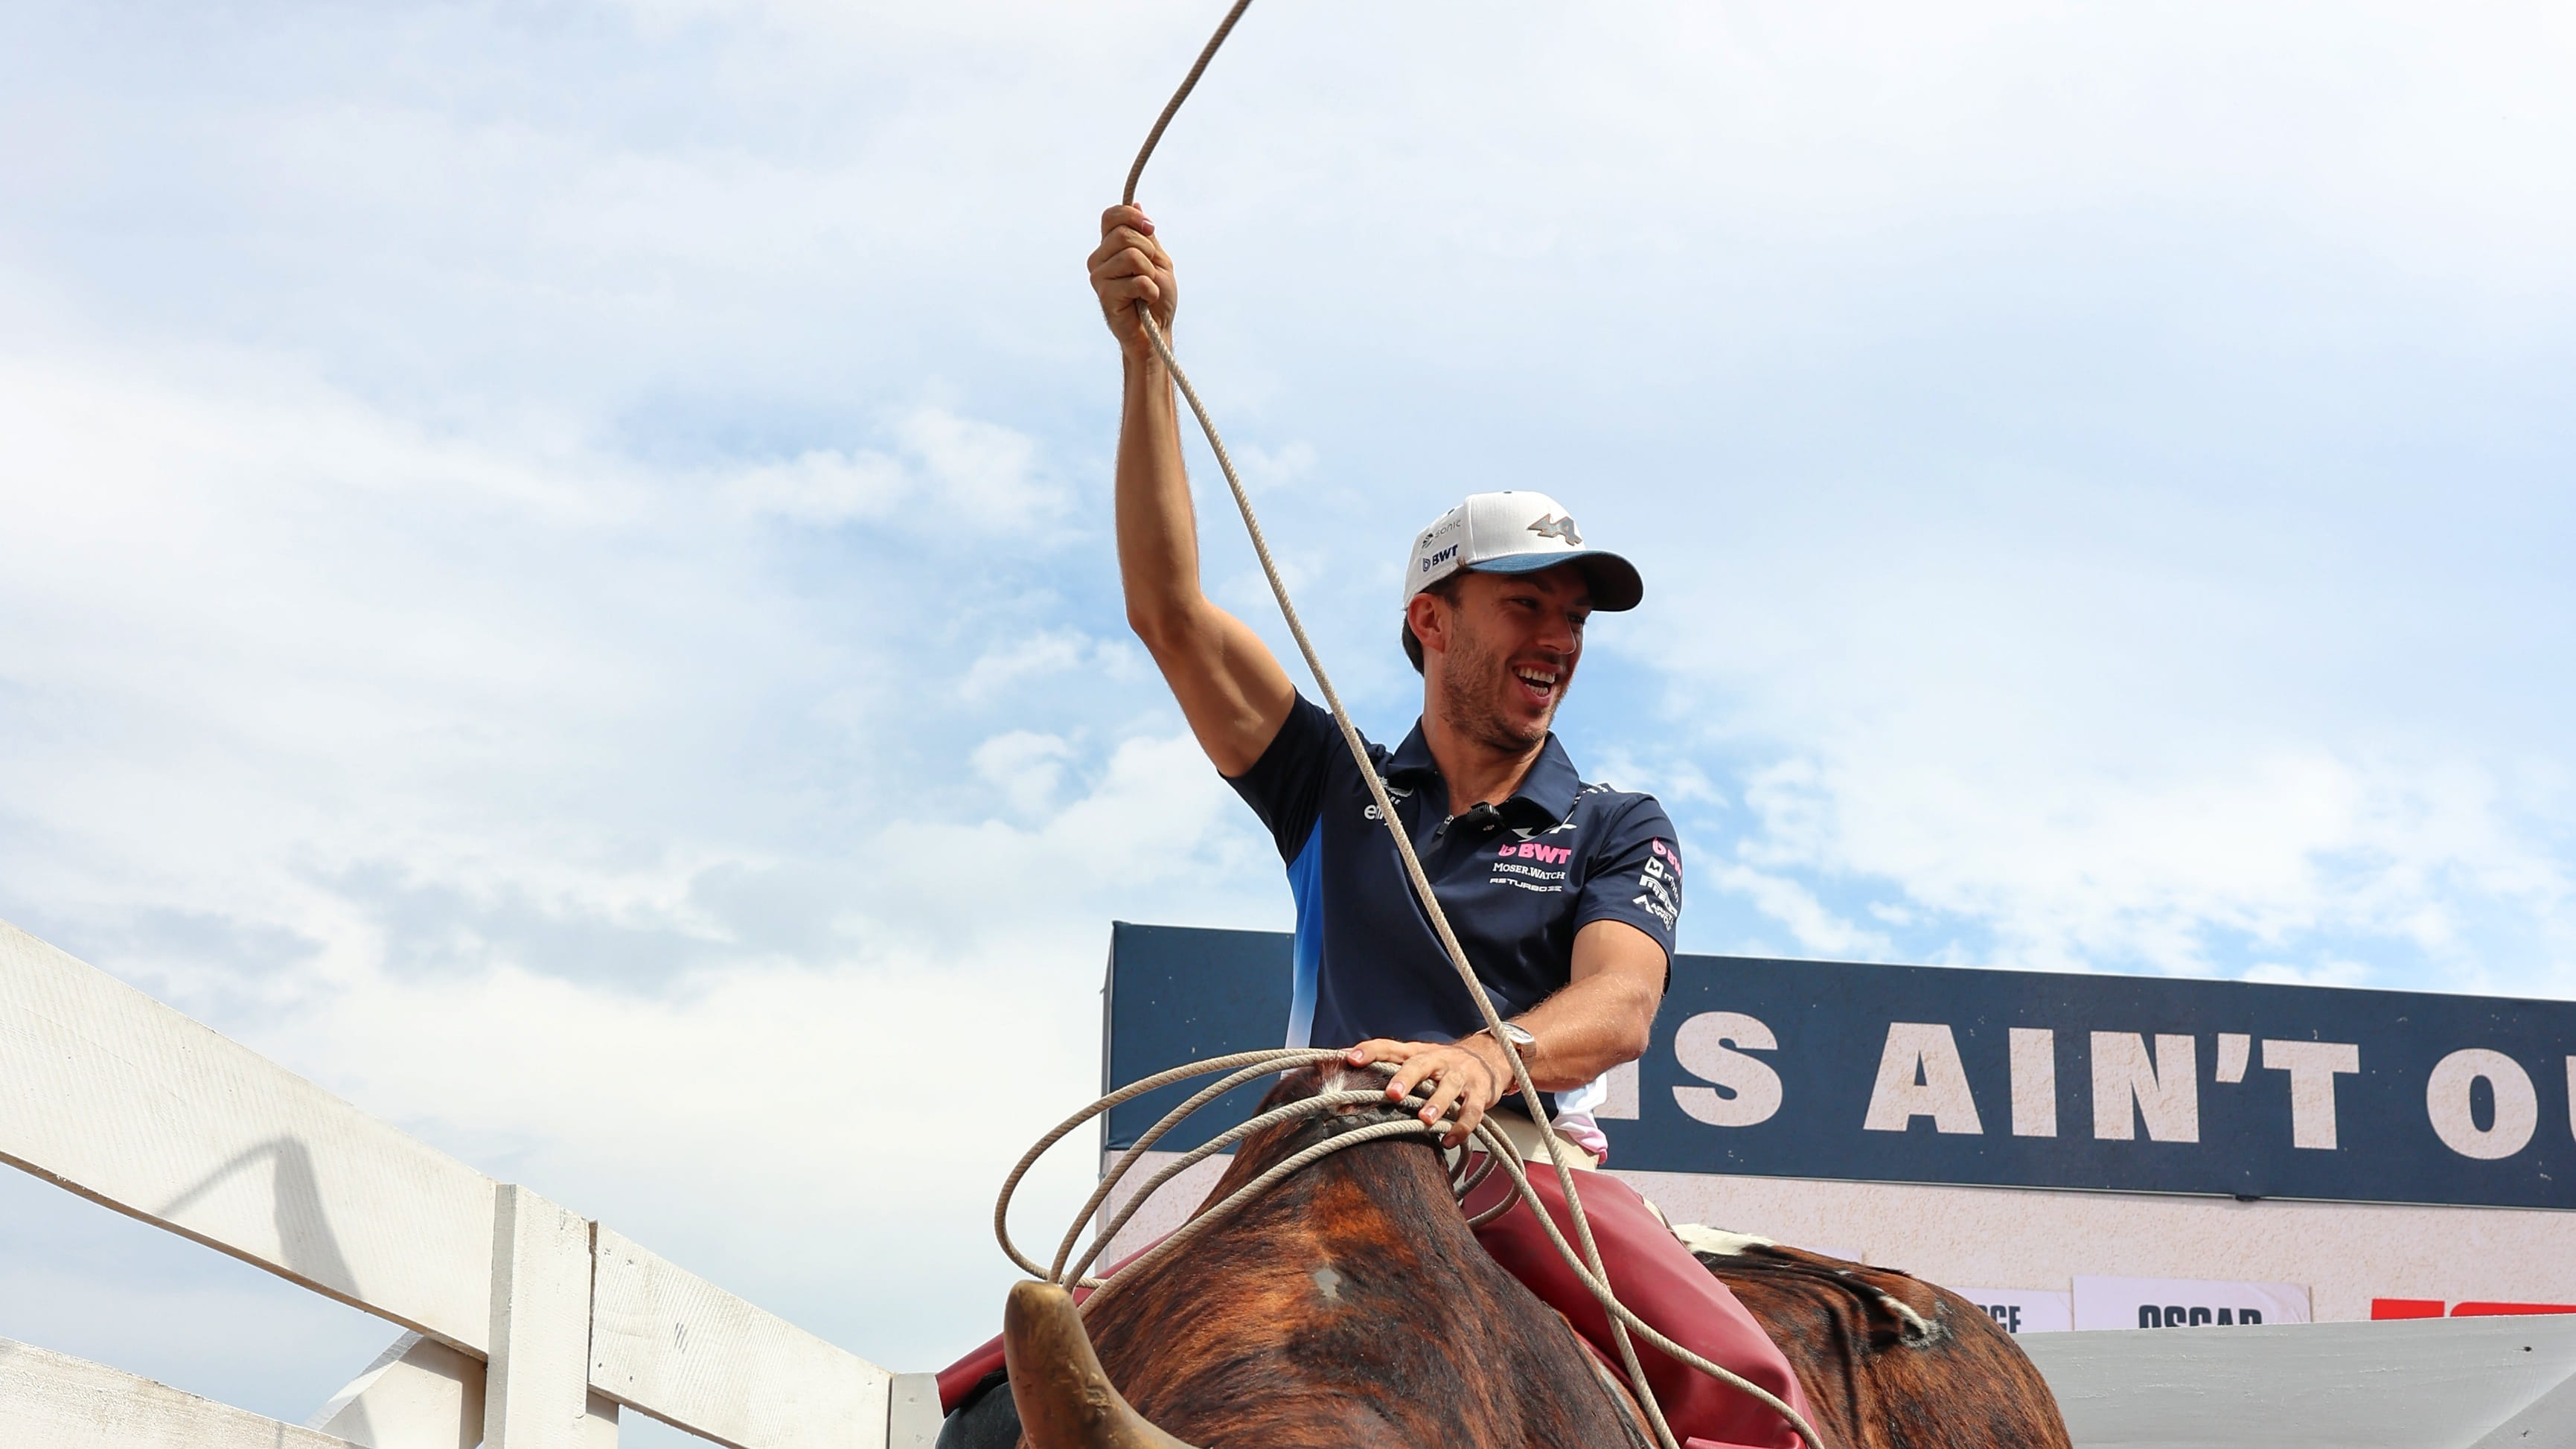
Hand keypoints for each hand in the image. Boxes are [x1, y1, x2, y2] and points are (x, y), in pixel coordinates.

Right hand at [1087, 204, 1176, 355]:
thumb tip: (1136, 204)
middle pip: (1124, 234)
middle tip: (1150, 272)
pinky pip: (1136, 280)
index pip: (1111, 216)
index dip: (1132, 217)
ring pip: (1131, 256)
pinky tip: (1145, 301)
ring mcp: (1099, 277)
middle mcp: (1099, 259)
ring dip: (1150, 274)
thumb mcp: (1157, 260)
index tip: (1150, 229)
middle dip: (1148, 252)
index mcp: (1110, 247)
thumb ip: (1146, 236)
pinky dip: (1150, 290)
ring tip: (1147, 289)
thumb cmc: (1156, 298)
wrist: (1156, 332)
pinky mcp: (1104, 295)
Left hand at [1346, 1037, 1509, 1148]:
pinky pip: (1472, 1111)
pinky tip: (1449, 1139)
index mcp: (1418, 1052)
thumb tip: (1346, 1085)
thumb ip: (1391, 1070)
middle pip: (1420, 1065)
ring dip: (1437, 1104)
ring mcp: (1460, 1075)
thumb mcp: (1419, 1060)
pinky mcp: (1480, 1092)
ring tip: (1425, 1119)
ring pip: (1448, 1088)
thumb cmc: (1444, 1065)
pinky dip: (1462, 1127)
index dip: (1371, 1050)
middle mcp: (1438, 1060)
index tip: (1351, 1058)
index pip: (1391, 1047)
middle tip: (1392, 1093)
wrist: (1492, 1055)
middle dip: (1406, 1078)